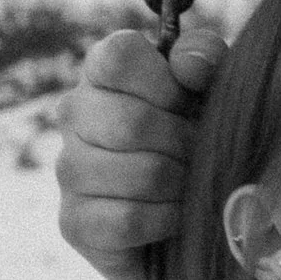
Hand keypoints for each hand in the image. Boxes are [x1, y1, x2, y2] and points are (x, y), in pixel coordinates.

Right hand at [56, 12, 228, 279]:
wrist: (191, 215)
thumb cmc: (196, 137)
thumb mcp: (212, 86)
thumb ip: (205, 56)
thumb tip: (188, 64)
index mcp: (102, 72)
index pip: (118, 57)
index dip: (166, 85)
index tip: (187, 104)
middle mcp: (74, 114)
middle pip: (132, 123)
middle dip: (184, 144)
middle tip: (198, 154)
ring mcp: (68, 169)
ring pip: (139, 174)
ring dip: (181, 185)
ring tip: (188, 185)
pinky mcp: (73, 222)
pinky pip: (129, 219)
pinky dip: (166, 221)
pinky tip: (174, 217)